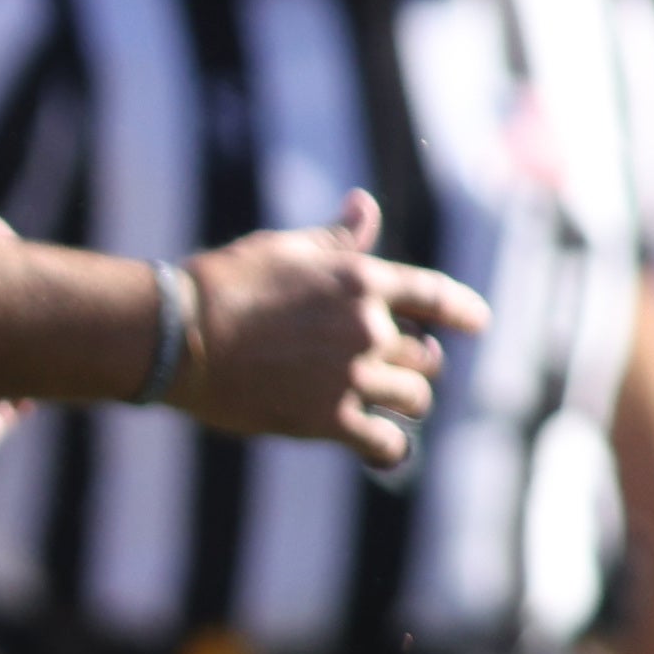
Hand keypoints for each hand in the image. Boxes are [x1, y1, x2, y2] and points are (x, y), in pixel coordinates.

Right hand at [179, 191, 488, 463]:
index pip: (436, 296)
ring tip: (387, 408)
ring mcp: (352, 376)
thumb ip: (337, 239)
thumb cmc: (225, 284)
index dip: (462, 312)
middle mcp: (369, 328)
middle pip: (426, 355)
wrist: (177, 334)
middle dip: (415, 362)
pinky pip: (385, 444)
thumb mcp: (287, 249)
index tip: (476, 323)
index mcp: (363, 281)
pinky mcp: (327, 419)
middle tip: (396, 370)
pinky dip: (387, 448)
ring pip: (413, 399)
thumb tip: (366, 205)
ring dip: (403, 402)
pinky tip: (379, 449)